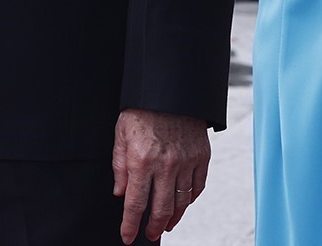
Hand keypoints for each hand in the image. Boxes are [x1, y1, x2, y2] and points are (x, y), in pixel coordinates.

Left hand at [112, 108, 210, 242]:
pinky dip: (190, 200)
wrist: (170, 91)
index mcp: (142, 160)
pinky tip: (182, 205)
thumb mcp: (121, 134)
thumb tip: (120, 193)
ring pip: (181, 202)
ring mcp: (186, 162)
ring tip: (165, 225)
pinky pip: (197, 187)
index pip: (135, 202)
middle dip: (153, 227)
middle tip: (149, 234)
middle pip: (161, 208)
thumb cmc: (141, 111)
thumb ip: (119, 165)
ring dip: (173, 218)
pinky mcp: (202, 158)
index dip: (130, 224)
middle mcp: (165, 165)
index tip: (127, 237)